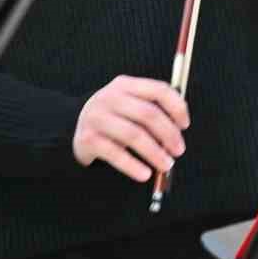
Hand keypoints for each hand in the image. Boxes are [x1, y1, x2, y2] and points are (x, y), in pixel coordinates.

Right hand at [72, 75, 189, 181]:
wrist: (72, 124)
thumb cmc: (112, 116)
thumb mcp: (128, 102)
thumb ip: (151, 108)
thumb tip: (179, 129)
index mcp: (125, 85)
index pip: (158, 90)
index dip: (176, 107)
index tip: (185, 125)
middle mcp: (110, 97)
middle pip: (147, 114)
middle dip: (168, 134)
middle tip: (178, 150)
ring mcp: (97, 117)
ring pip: (133, 135)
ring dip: (154, 152)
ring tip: (166, 165)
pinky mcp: (88, 139)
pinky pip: (115, 153)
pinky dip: (133, 166)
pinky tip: (145, 174)